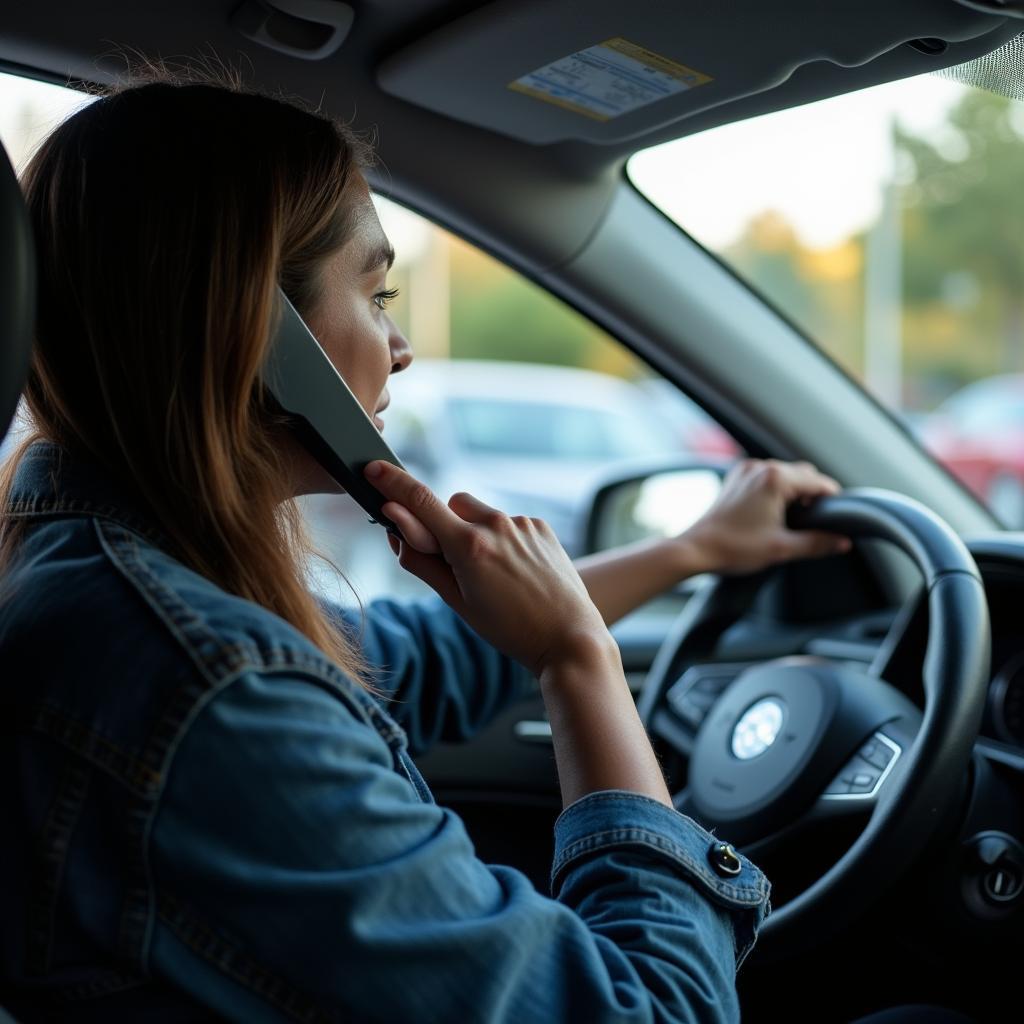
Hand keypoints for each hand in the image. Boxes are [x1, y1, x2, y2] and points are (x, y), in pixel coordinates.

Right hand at [365, 461, 614, 675]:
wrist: (568, 637)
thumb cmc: (508, 627)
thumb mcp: (456, 601)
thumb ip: (421, 561)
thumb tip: (394, 529)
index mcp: (469, 547)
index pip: (420, 501)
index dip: (392, 483)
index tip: (373, 468)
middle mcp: (496, 526)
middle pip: (450, 504)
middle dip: (444, 524)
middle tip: (455, 563)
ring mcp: (521, 523)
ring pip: (480, 513)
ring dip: (474, 531)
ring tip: (494, 573)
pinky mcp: (540, 526)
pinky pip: (507, 522)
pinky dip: (501, 539)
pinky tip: (515, 570)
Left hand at [682, 459, 850, 575]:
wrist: (696, 549)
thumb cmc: (734, 547)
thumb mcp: (782, 548)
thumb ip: (817, 543)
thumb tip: (842, 542)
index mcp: (775, 478)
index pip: (819, 483)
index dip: (833, 500)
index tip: (839, 517)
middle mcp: (760, 467)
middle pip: (803, 474)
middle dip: (813, 495)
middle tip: (817, 522)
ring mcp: (745, 471)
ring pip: (784, 474)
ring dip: (794, 491)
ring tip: (796, 519)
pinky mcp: (735, 479)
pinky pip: (765, 478)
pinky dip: (775, 490)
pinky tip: (775, 512)